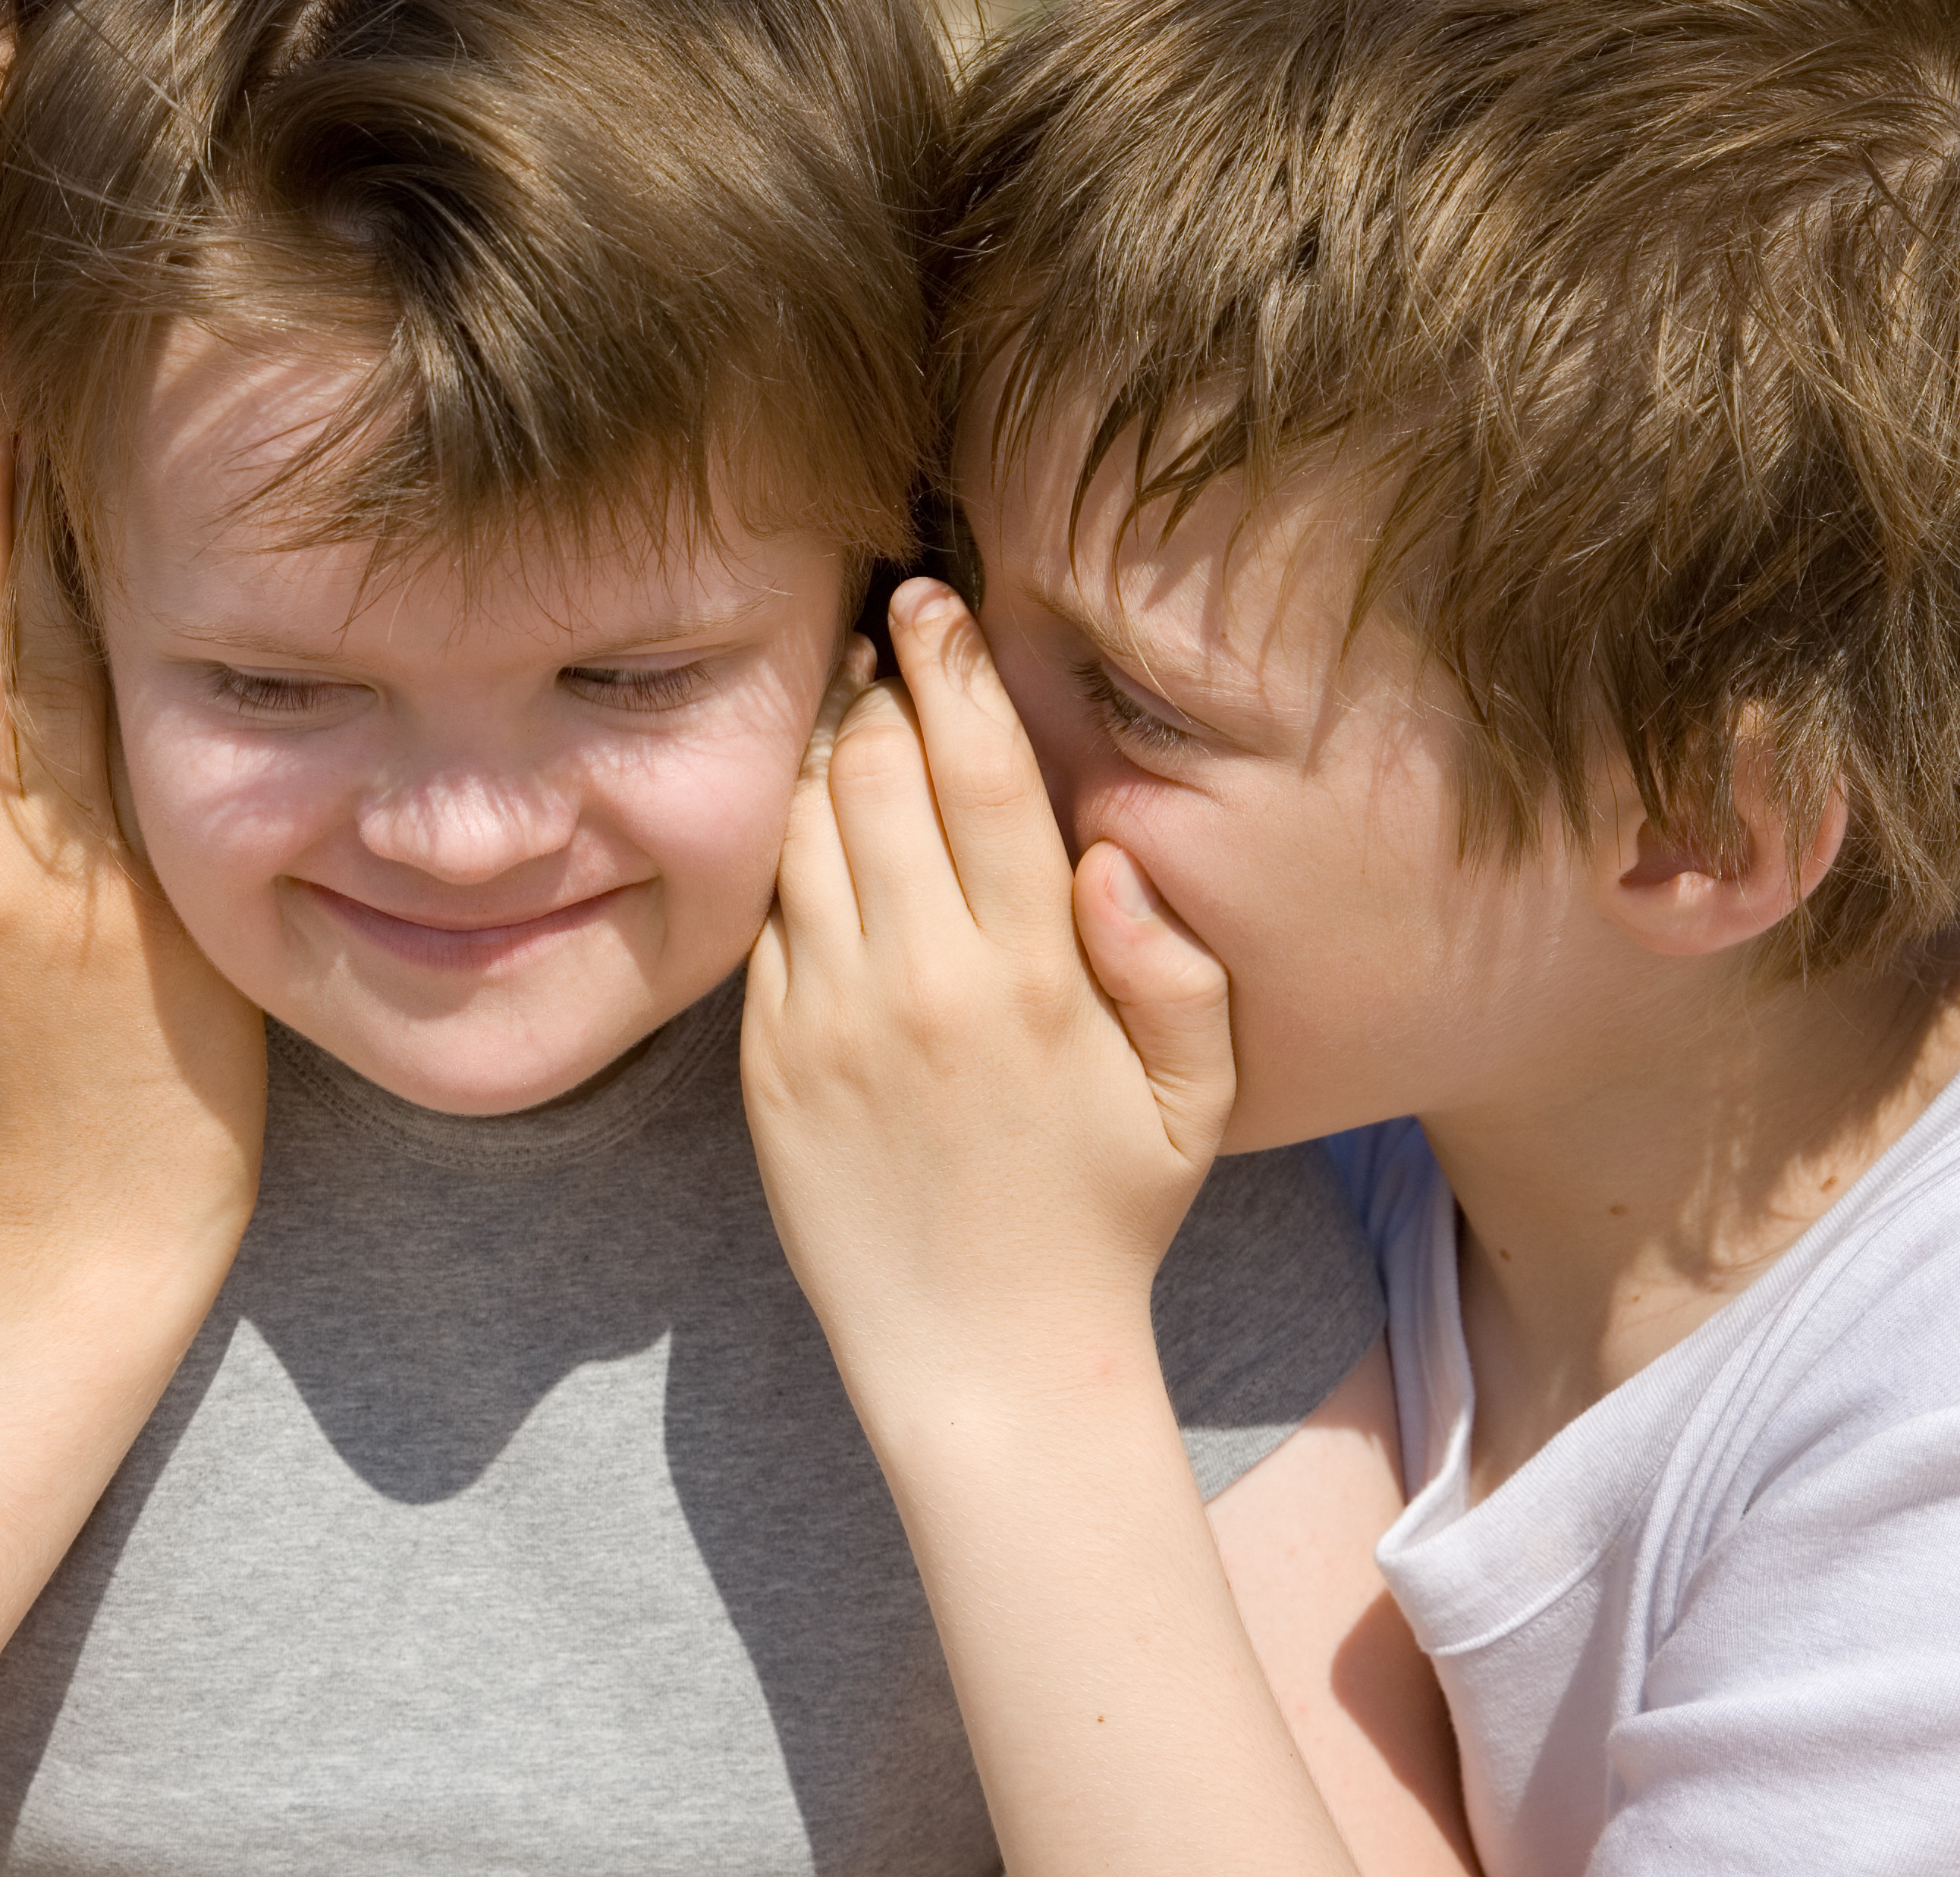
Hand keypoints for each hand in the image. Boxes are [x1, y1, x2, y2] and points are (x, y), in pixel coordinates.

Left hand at [742, 575, 1235, 1385]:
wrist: (981, 1354)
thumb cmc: (1100, 1218)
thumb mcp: (1193, 1103)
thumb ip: (1178, 967)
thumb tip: (1108, 851)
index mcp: (1034, 976)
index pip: (984, 774)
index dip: (953, 670)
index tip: (935, 603)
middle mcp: (921, 981)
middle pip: (873, 774)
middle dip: (877, 686)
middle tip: (884, 634)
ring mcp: (828, 1018)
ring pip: (802, 830)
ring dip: (819, 752)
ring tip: (844, 708)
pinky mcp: (767, 1058)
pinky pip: (765, 917)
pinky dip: (782, 852)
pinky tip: (807, 823)